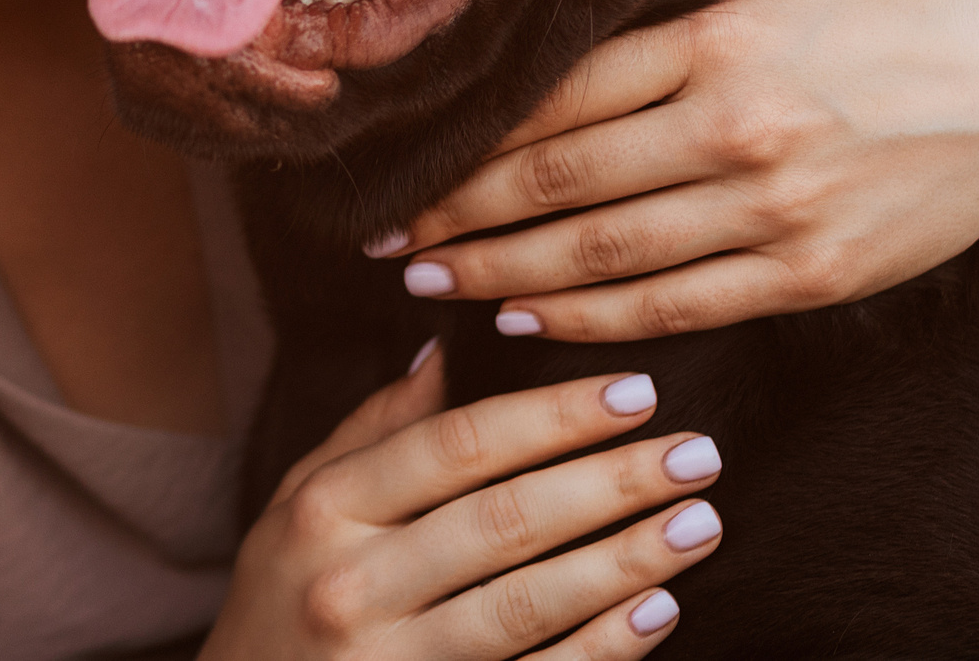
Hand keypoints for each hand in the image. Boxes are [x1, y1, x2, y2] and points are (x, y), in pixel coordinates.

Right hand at [200, 349, 723, 659]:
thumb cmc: (280, 599)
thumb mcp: (299, 502)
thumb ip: (375, 429)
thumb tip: (448, 348)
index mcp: (325, 511)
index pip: (455, 446)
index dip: (552, 416)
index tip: (635, 392)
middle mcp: (352, 584)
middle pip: (504, 520)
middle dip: (611, 482)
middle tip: (696, 452)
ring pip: (528, 603)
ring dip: (625, 561)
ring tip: (697, 522)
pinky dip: (602, 648)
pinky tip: (657, 611)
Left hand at [377, 0, 978, 340]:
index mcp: (716, 34)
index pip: (552, 94)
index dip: (462, 134)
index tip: (397, 153)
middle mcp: (736, 124)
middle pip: (554, 180)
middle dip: (454, 213)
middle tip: (381, 233)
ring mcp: (777, 206)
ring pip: (602, 256)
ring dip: (500, 274)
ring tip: (428, 280)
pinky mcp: (814, 270)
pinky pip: (677, 306)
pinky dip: (592, 322)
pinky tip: (526, 321)